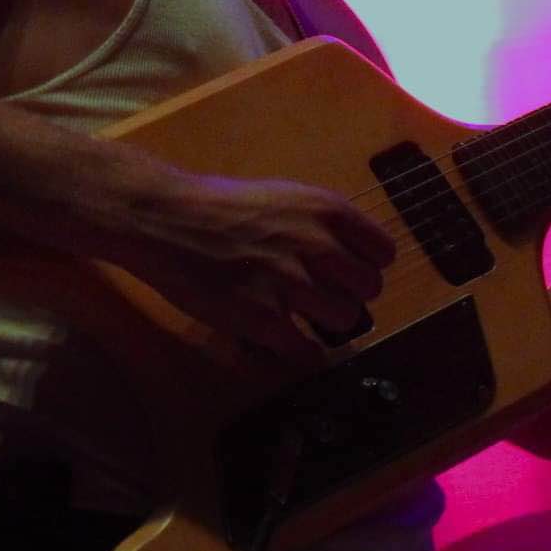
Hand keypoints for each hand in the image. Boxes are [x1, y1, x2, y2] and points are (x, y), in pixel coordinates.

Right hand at [105, 170, 396, 364]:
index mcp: (327, 211)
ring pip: (343, 319)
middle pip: (369, 288)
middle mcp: (317, 245)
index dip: (367, 266)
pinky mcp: (263, 317)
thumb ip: (323, 225)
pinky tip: (289, 344)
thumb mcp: (286, 198)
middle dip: (350, 295)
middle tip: (326, 297)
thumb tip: (353, 257)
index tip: (350, 274)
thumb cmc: (223, 207)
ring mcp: (290, 283)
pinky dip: (303, 353)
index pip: (383, 252)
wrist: (167, 219)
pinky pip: (307, 350)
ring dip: (326, 323)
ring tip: (304, 317)